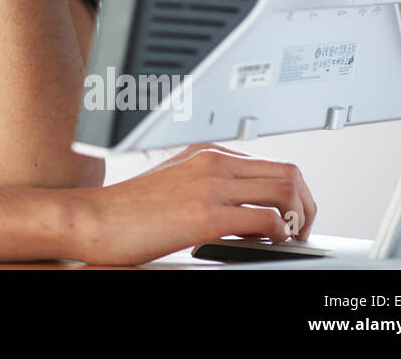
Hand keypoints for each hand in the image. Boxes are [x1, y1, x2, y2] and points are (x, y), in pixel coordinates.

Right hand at [64, 145, 318, 265]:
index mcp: (206, 153)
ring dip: (296, 220)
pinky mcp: (206, 215)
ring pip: (285, 191)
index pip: (272, 163)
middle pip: (289, 171)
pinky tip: (260, 247)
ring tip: (286, 241)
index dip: (292, 194)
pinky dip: (276, 237)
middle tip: (299, 232)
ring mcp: (210, 186)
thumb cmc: (127, 208)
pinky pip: (266, 221)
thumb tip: (246, 206)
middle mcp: (213, 162)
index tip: (290, 218)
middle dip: (305, 206)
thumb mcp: (173, 182)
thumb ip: (208, 184)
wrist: (95, 218)